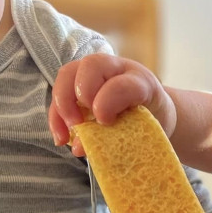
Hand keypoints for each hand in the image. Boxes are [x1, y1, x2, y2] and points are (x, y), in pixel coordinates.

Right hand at [48, 53, 175, 155]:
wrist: (155, 114)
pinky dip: (56, 116)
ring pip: (68, 74)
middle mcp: (117, 69)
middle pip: (91, 66)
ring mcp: (96, 72)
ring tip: (66, 136)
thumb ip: (121, 136)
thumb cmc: (153, 124)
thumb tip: (80, 147)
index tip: (105, 121)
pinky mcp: (79, 82)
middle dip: (80, 94)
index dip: (109, 101)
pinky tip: (61, 138)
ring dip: (61, 106)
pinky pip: (60, 91)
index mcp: (142, 81)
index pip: (123, 84)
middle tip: (80, 124)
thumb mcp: (147, 131)